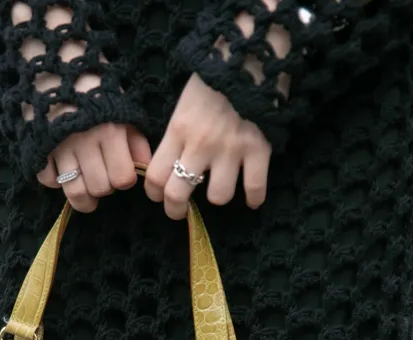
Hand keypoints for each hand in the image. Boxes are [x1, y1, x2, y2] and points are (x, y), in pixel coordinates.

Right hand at [12, 2, 150, 211]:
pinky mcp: (38, 146)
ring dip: (83, 197)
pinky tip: (61, 170)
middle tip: (102, 177)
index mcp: (109, 130)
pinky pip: (48, 180)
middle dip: (104, 188)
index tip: (120, 171)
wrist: (52, 58)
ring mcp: (59, 146)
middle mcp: (85, 142)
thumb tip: (144, 165)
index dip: (124, 179)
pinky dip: (55, 181)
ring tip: (86, 192)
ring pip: (74, 191)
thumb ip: (134, 136)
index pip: (123, 178)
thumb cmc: (92, 82)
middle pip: (99, 188)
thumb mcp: (120, 104)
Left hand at [145, 73, 271, 219]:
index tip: (159, 196)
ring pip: (218, 197)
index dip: (154, 193)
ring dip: (219, 195)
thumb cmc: (216, 77)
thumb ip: (178, 132)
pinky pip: (255, 188)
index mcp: (178, 129)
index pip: (154, 176)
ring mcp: (230, 149)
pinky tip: (253, 198)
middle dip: (176, 209)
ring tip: (222, 186)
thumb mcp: (185, 101)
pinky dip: (255, 198)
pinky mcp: (258, 149)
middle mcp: (200, 144)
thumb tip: (171, 162)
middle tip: (180, 211)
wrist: (252, 54)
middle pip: (178, 194)